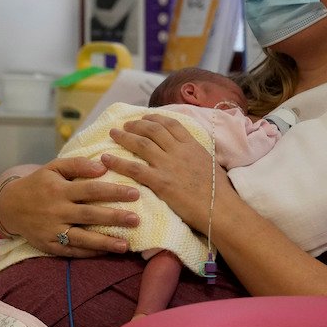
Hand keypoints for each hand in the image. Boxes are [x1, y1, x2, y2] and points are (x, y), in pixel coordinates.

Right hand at [0, 157, 138, 256]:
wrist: (10, 206)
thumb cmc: (38, 184)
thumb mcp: (53, 167)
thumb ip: (77, 165)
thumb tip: (102, 167)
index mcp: (59, 190)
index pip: (91, 190)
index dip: (113, 192)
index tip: (135, 193)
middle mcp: (57, 211)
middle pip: (90, 215)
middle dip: (114, 217)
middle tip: (136, 220)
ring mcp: (52, 230)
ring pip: (82, 238)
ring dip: (105, 242)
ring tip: (125, 246)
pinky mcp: (49, 246)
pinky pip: (72, 251)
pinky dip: (89, 253)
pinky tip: (106, 252)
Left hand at [106, 113, 234, 228]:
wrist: (221, 209)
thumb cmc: (218, 192)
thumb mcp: (210, 163)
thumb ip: (196, 154)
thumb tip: (190, 151)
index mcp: (192, 146)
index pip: (171, 124)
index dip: (156, 118)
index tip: (145, 117)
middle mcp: (179, 151)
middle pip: (153, 130)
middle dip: (137, 124)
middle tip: (125, 124)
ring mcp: (168, 165)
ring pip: (141, 144)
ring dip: (125, 136)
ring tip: (113, 133)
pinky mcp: (160, 181)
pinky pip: (134, 168)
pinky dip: (118, 162)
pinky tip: (105, 158)